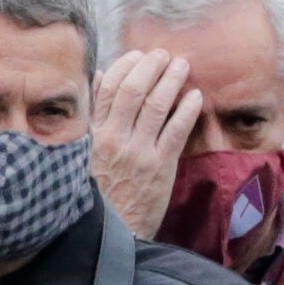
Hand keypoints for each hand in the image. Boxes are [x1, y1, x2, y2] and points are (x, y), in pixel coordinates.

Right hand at [88, 51, 204, 237]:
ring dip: (171, 80)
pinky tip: (196, 96)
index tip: (139, 55)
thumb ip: (95, 115)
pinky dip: (187, 110)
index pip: (108, 89)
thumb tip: (99, 78)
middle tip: (165, 54)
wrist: (113, 230)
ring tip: (182, 66)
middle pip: (134, 90)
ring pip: (156, 105)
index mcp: (94, 134)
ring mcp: (138, 152)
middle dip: (151, 66)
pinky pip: (176, 131)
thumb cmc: (100, 191)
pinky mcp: (160, 166)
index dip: (126, 66)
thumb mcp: (87, 151)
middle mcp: (114, 139)